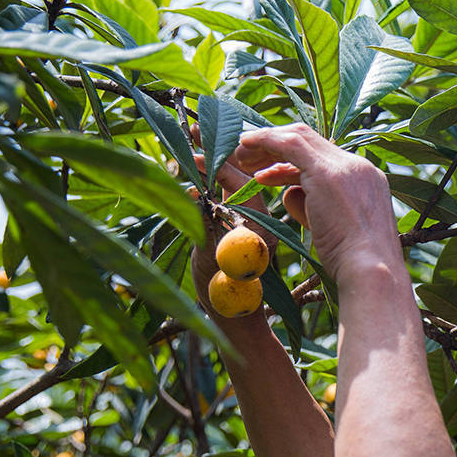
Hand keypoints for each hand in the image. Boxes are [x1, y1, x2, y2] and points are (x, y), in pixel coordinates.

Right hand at [188, 137, 279, 316]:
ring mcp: (259, 227)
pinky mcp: (253, 232)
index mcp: (258, 229)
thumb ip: (203, 230)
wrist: (241, 325)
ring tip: (197, 146)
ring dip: (222, 164)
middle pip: (246, 176)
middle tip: (195, 131)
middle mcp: (263, 224)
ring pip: (244, 186)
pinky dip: (224, 182)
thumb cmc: (223, 302)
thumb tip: (193, 195)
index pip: (241, 183)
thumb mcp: (207, 264)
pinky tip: (203, 176)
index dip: (217, 161)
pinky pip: (242, 198)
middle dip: (222, 152)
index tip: (195, 144)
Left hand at [230, 123, 401, 280]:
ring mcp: (344, 166)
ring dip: (266, 144)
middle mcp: (359, 167)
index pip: (325, 158)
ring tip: (241, 157)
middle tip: (250, 158)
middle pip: (311, 142)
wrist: (372, 272)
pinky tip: (245, 144)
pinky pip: (290, 144)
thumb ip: (314, 208)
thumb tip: (290, 194)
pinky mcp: (326, 172)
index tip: (268, 173)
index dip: (292, 162)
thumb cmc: (356, 265)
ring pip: (299, 138)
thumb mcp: (335, 231)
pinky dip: (266, 140)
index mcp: (367, 180)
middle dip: (277, 146)